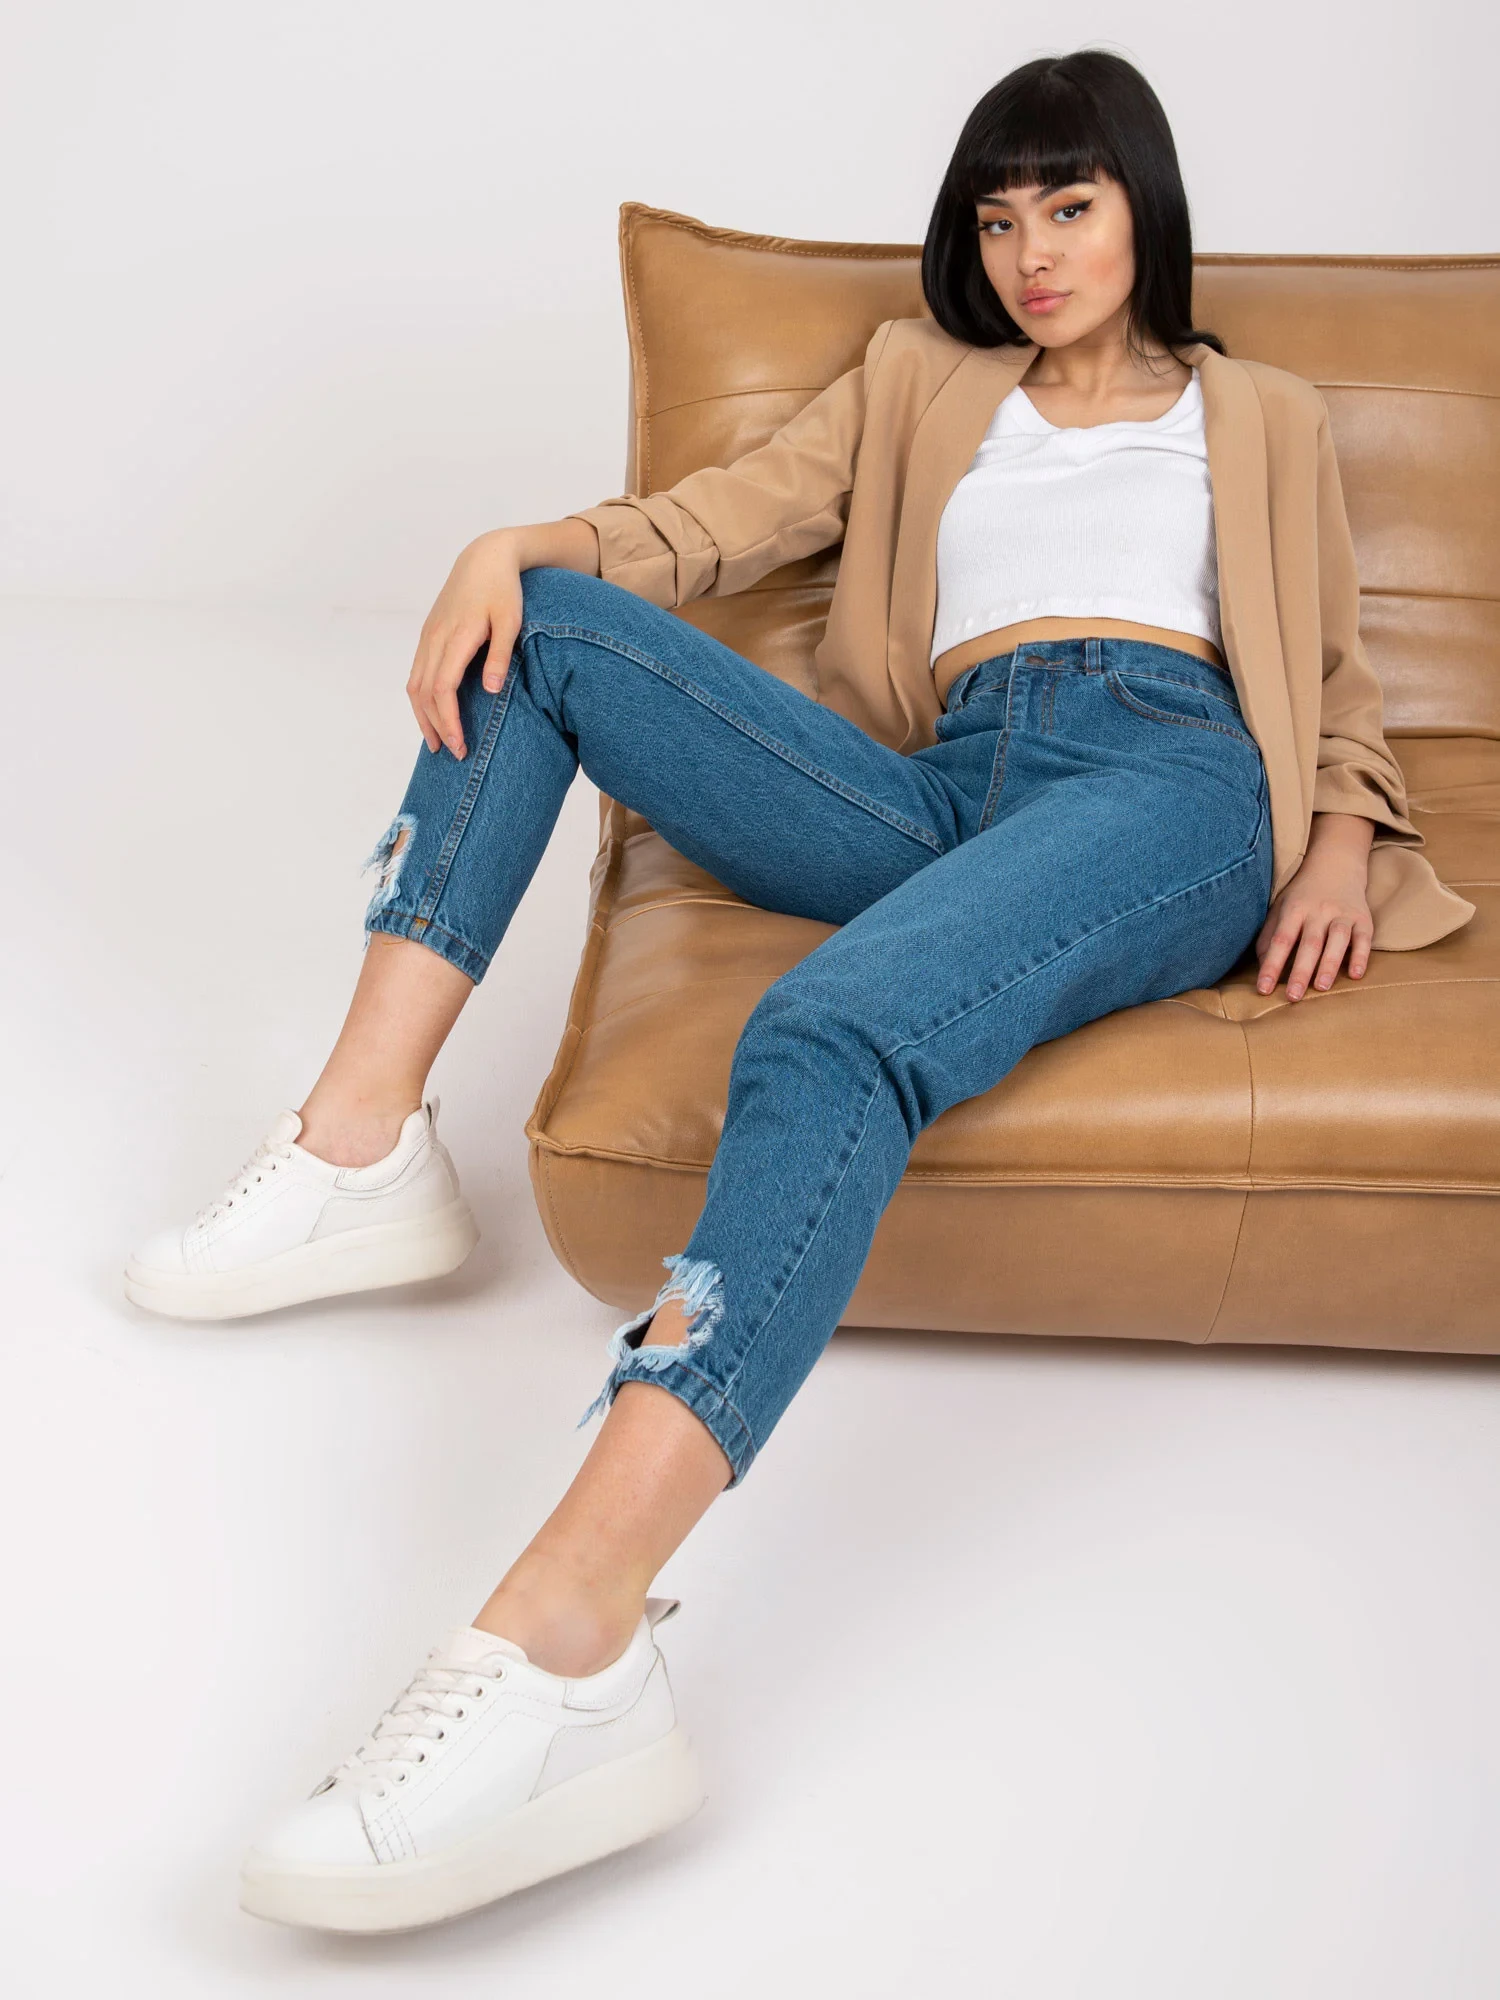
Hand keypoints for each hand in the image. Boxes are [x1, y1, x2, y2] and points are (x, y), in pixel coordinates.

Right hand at [407, 529, 524, 759]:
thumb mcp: (510, 621)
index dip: (448, 720)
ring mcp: (428, 636)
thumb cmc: (503, 590)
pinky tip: (431, 715)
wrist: (484, 557)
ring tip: (435, 743)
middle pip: (424, 693)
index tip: (459, 744)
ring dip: (421, 717)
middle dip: (435, 726)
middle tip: (453, 753)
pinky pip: (416, 673)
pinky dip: (420, 699)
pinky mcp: (427, 635)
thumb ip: (500, 656)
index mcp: (456, 636)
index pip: (443, 688)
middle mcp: (435, 638)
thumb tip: (491, 692)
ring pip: (414, 684)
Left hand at [1253, 815, 1374, 999]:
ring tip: (1322, 987)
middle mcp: (1318, 911)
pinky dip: (1361, 956)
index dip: (1271, 965)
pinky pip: (1364, 938)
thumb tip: (1262, 967)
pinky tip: (1355, 974)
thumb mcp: (1279, 909)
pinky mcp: (1363, 918)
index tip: (1263, 989)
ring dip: (1330, 964)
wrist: (1336, 864)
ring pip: (1337, 939)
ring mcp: (1342, 914)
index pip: (1280, 940)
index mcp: (1294, 910)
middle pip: (1309, 943)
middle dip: (1300, 971)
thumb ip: (1269, 937)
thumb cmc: (1302, 895)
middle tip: (1293, 997)